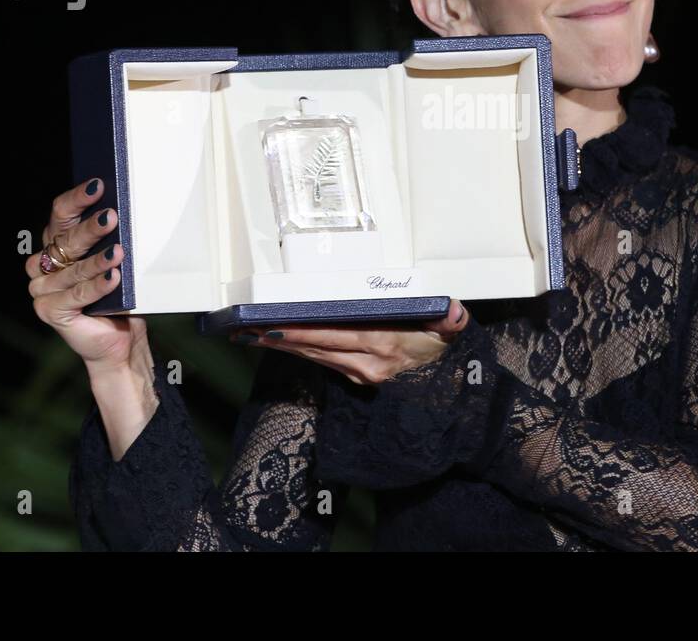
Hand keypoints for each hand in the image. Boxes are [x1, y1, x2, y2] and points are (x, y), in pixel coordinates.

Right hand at [26, 176, 144, 376]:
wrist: (119, 338)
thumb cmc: (119, 294)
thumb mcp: (116, 260)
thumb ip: (112, 239)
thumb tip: (123, 211)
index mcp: (55, 244)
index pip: (61, 214)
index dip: (77, 199)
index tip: (98, 185)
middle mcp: (44, 264)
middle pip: (66, 240)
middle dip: (91, 228)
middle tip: (112, 216)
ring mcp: (43, 289)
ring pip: (74, 270)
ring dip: (98, 260)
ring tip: (119, 252)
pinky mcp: (50, 311)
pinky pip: (77, 295)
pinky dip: (97, 287)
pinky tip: (114, 278)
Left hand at [229, 299, 470, 385]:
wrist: (453, 387)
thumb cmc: (445, 349)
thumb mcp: (451, 330)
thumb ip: (449, 318)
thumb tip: (452, 311)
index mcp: (384, 347)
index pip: (332, 336)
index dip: (300, 332)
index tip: (271, 326)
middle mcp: (367, 364)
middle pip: (315, 349)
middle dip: (279, 338)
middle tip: (245, 328)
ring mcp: (361, 374)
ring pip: (315, 357)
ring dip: (284, 346)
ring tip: (253, 334)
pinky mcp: (359, 378)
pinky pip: (324, 362)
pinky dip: (301, 352)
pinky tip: (284, 343)